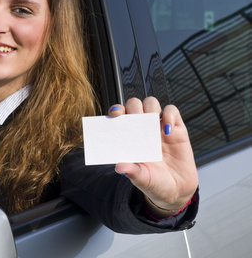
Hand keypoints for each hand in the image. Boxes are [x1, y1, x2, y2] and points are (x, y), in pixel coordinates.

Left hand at [110, 97, 198, 215]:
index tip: (116, 115)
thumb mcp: (142, 179)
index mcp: (128, 137)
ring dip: (150, 109)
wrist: (177, 190)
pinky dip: (169, 115)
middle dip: (133, 108)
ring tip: (152, 126)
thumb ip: (132, 172)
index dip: (116, 110)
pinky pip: (172, 110)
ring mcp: (158, 126)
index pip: (119, 115)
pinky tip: (168, 129)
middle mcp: (142, 128)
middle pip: (134, 104)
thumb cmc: (154, 182)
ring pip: (151, 103)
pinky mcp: (176, 128)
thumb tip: (119, 167)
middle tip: (136, 121)